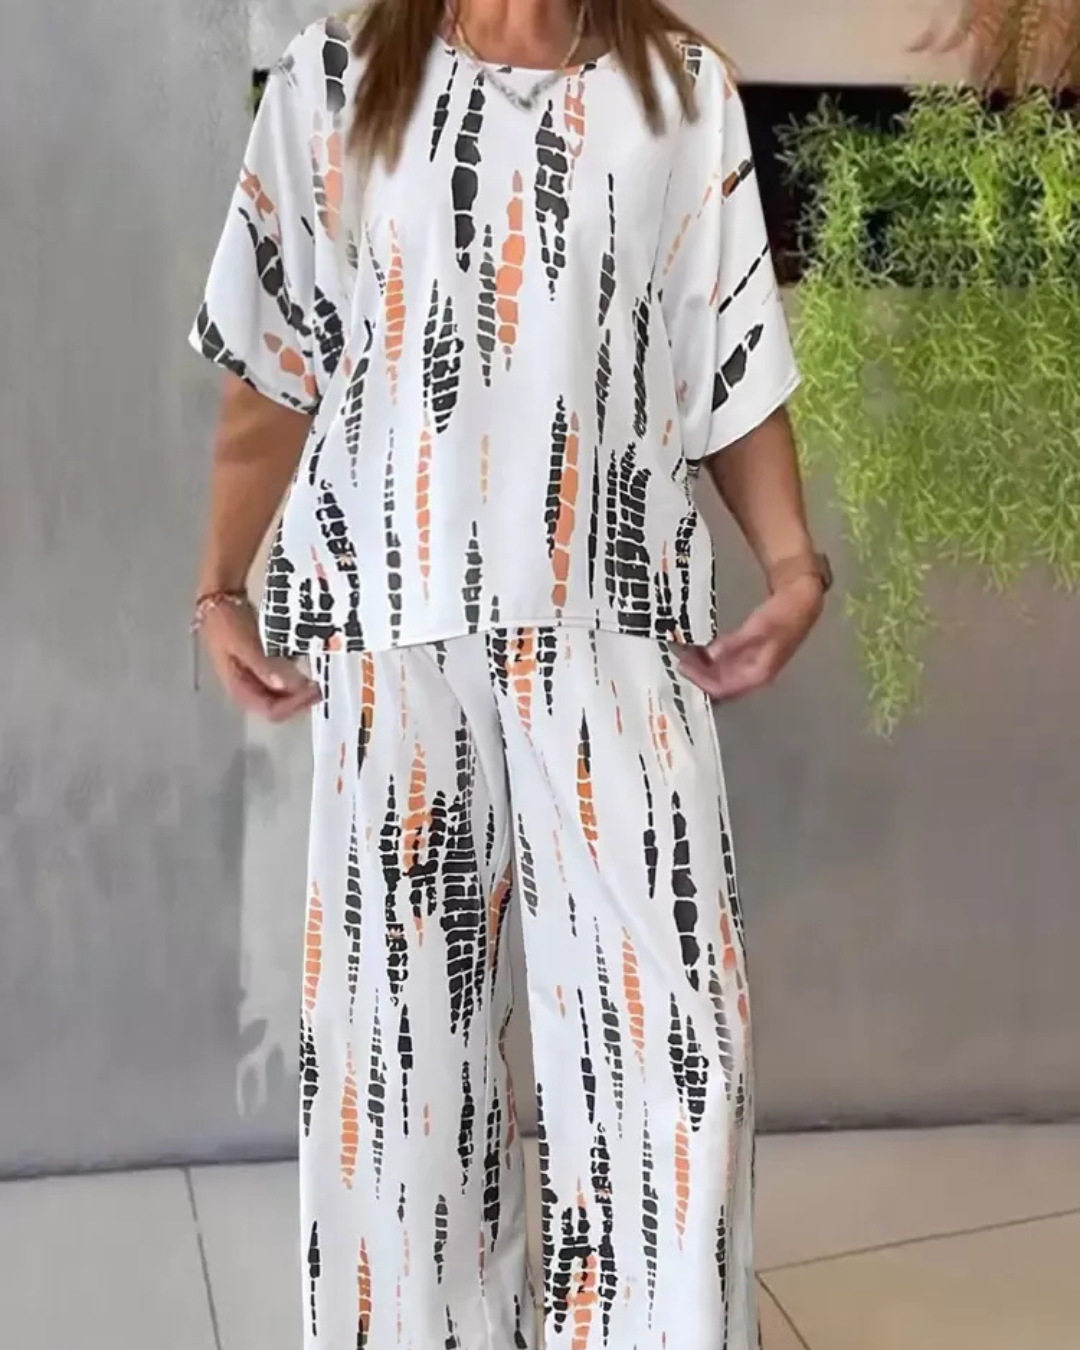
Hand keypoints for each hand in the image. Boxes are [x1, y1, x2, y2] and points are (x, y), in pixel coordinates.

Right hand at [200, 600, 320, 720]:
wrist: (217, 601)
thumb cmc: (227, 622)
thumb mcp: (244, 643)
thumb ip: (263, 665)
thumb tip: (285, 686)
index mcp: (239, 688)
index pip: (271, 710)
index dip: (294, 704)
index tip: (314, 690)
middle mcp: (246, 688)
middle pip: (277, 707)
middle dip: (299, 701)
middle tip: (320, 687)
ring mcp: (253, 678)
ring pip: (280, 696)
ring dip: (298, 692)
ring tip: (316, 681)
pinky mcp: (259, 667)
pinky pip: (280, 681)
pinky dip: (294, 679)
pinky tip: (305, 670)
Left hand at [678, 575, 823, 701]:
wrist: (801, 603)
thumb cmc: (781, 616)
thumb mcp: (755, 628)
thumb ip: (733, 644)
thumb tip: (710, 656)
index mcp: (757, 673)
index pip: (723, 687)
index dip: (701, 679)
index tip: (683, 666)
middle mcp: (754, 675)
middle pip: (720, 684)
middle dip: (699, 675)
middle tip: (680, 659)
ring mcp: (753, 667)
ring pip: (722, 676)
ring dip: (704, 668)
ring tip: (686, 654)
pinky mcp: (751, 657)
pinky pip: (726, 665)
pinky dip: (712, 660)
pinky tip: (702, 650)